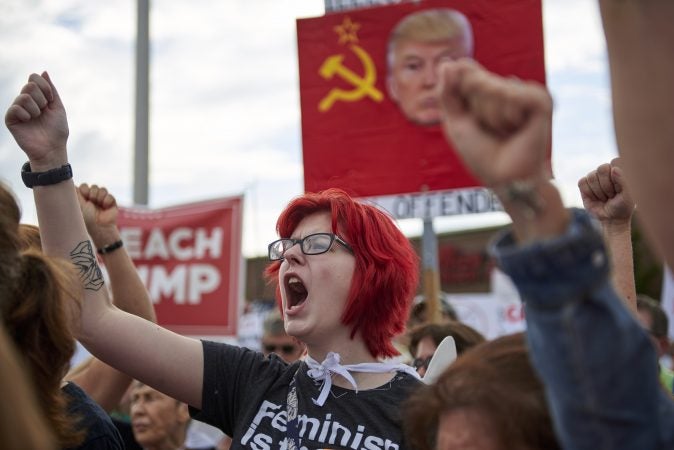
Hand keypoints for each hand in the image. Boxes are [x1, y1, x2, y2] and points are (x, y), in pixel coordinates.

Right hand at [5, 72, 68, 168]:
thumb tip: (44, 71)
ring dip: (36, 109)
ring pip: (23, 96)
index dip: (44, 86)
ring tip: (37, 118)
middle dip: (42, 98)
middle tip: (44, 111)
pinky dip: (26, 114)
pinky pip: (15, 108)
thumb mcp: (58, 107)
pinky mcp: (10, 119)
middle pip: (29, 85)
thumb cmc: (57, 130)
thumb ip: (51, 89)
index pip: (34, 78)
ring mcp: (17, 110)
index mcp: (37, 97)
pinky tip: (28, 121)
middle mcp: (26, 101)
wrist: (52, 148)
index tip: (51, 99)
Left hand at [77, 183, 119, 246]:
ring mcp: (102, 201)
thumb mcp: (79, 205)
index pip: (84, 186)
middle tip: (92, 201)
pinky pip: (110, 196)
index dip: (84, 189)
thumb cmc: (87, 218)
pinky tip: (105, 207)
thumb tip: (72, 185)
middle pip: (93, 186)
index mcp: (83, 199)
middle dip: (92, 193)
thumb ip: (75, 194)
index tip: (84, 195)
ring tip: (99, 204)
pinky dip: (107, 201)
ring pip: (102, 189)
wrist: (100, 227)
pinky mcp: (111, 204)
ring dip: (100, 196)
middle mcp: (93, 199)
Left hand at [438, 59, 551, 186]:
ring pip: (494, 87)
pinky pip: (514, 94)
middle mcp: (507, 87)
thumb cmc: (480, 153)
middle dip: (475, 108)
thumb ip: (447, 93)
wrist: (503, 177)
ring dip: (491, 116)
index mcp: (487, 89)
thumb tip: (447, 64)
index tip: (469, 118)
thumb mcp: (454, 122)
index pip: (463, 71)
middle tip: (488, 129)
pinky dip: (508, 115)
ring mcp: (525, 92)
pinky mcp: (542, 100)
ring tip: (504, 132)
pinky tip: (517, 129)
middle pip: (476, 78)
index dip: (459, 94)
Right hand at [578, 158, 634, 226]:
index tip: (620, 189)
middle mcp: (606, 171)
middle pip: (602, 168)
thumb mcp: (627, 195)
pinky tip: (595, 198)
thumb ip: (623, 181)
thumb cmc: (623, 205)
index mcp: (619, 170)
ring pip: (591, 176)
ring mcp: (594, 178)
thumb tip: (614, 169)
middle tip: (612, 195)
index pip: (614, 162)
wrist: (612, 218)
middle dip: (607, 185)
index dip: (616, 177)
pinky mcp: (584, 185)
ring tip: (605, 198)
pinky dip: (589, 193)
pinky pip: (582, 183)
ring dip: (598, 191)